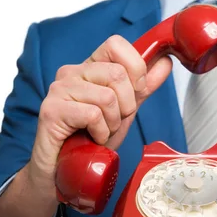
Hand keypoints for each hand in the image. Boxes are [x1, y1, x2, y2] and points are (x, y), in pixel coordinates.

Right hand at [0, 35, 171, 216]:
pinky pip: (92, 114)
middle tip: (112, 122)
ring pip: (107, 97)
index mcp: (89, 68)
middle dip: (126, 106)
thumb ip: (142, 87)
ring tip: (99, 132)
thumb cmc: (90, 141)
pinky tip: (92, 139)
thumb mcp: (124, 111)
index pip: (115, 44)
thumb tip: (164, 62)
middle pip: (117, 73)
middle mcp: (71, 73)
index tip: (134, 93)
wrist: (65, 171)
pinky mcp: (51, 110)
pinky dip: (100, 133)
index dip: (134, 69)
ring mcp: (59, 90)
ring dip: (112, 123)